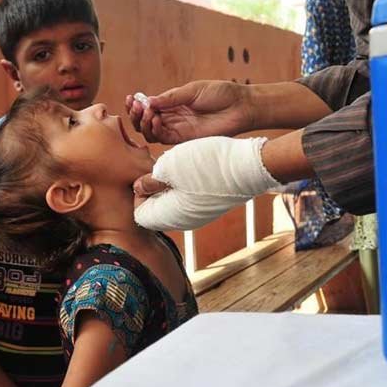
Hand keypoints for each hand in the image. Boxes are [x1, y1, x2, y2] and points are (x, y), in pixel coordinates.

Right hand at [125, 80, 253, 144]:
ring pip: (151, 132)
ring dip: (143, 124)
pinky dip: (155, 130)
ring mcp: (179, 129)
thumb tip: (148, 101)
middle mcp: (173, 118)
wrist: (240, 106)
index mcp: (173, 104)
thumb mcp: (192, 90)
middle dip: (136, 115)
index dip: (137, 105)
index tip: (132, 98)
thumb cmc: (220, 94)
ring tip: (148, 113)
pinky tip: (156, 119)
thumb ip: (171, 98)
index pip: (149, 107)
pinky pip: (164, 139)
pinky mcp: (186, 139)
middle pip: (145, 122)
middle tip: (137, 107)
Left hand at [133, 137, 279, 230]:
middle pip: (156, 208)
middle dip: (154, 187)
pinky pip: (189, 198)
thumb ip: (149, 180)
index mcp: (169, 217)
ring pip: (173, 201)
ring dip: (171, 184)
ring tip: (179, 164)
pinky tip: (195, 168)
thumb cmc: (208, 166)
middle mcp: (183, 221)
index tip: (148, 173)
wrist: (249, 167)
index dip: (138, 193)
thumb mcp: (170, 166)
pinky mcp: (210, 206)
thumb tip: (137, 187)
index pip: (139, 214)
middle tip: (163, 166)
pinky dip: (186, 184)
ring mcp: (198, 215)